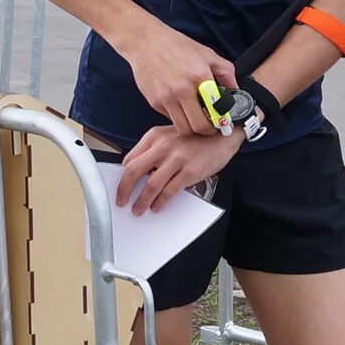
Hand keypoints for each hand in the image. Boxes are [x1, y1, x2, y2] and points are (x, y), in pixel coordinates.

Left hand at [115, 122, 240, 214]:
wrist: (223, 134)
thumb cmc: (196, 137)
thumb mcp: (170, 136)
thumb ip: (154, 150)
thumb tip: (140, 173)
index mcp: (154, 136)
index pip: (130, 158)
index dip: (122, 176)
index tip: (120, 187)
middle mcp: (162, 146)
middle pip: (134, 171)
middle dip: (124, 189)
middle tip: (120, 202)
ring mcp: (176, 158)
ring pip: (151, 185)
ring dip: (141, 201)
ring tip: (138, 210)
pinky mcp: (189, 171)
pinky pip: (169, 191)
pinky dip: (160, 202)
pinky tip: (157, 207)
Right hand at [120, 21, 234, 135]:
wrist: (146, 42)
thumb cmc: (176, 46)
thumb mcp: (207, 54)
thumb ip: (225, 71)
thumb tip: (235, 89)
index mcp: (199, 77)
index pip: (215, 111)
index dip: (221, 122)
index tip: (223, 123)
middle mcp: (182, 90)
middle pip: (198, 127)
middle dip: (207, 130)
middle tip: (210, 125)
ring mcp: (166, 98)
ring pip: (183, 128)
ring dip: (191, 127)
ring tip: (195, 118)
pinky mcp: (154, 102)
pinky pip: (170, 118)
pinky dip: (177, 117)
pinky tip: (180, 106)